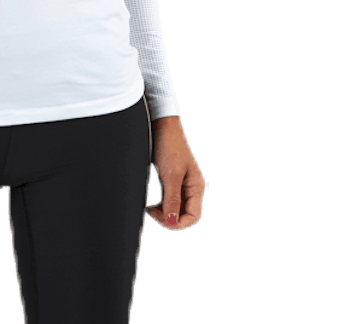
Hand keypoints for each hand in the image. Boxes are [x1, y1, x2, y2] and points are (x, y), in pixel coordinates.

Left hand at [146, 115, 205, 230]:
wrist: (160, 124)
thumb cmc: (169, 145)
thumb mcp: (171, 174)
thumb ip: (172, 199)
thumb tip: (172, 221)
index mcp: (196, 187)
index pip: (193, 216)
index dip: (178, 223)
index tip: (161, 219)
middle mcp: (191, 187)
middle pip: (184, 214)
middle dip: (169, 218)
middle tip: (152, 213)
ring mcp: (181, 184)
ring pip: (175, 208)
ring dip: (164, 212)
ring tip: (151, 209)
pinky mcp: (171, 179)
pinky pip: (169, 200)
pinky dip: (161, 205)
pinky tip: (152, 205)